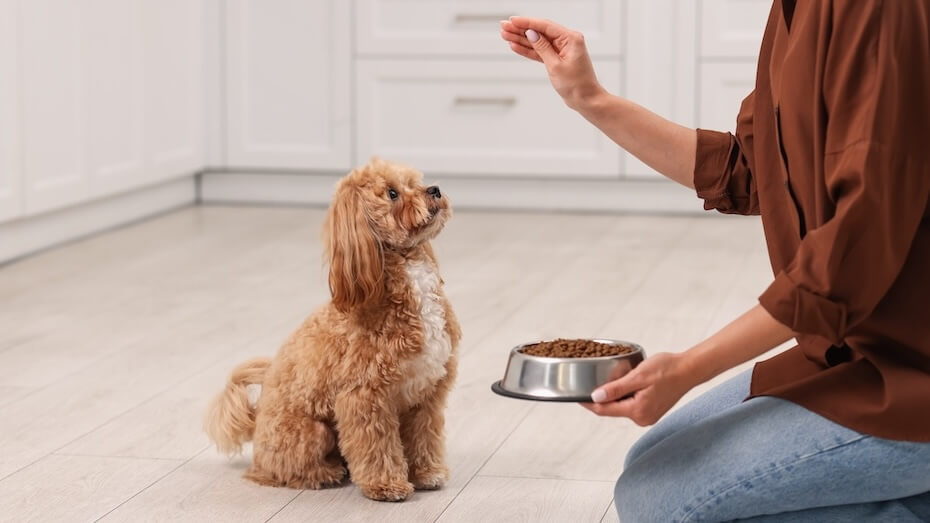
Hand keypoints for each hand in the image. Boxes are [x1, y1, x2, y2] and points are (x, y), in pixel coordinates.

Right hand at [500, 16, 604, 109]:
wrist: (585, 99)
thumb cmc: (577, 85)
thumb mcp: (555, 65)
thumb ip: (542, 48)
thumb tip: (531, 34)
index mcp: (571, 38)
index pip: (545, 26)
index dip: (527, 22)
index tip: (512, 20)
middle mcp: (567, 41)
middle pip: (539, 32)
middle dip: (521, 29)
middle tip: (504, 26)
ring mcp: (562, 49)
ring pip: (537, 41)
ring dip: (521, 39)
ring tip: (505, 35)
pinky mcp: (557, 59)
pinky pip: (540, 51)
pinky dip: (528, 50)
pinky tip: (515, 46)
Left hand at [580, 352, 694, 425]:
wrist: (689, 370)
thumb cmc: (667, 369)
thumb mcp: (638, 376)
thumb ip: (616, 388)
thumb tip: (595, 398)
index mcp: (637, 411)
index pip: (604, 410)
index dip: (588, 402)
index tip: (576, 396)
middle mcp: (642, 418)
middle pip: (612, 409)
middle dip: (601, 398)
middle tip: (590, 383)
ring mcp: (647, 416)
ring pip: (621, 407)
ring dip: (613, 396)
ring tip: (608, 380)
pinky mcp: (651, 411)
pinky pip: (631, 405)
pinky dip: (624, 396)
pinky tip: (625, 384)